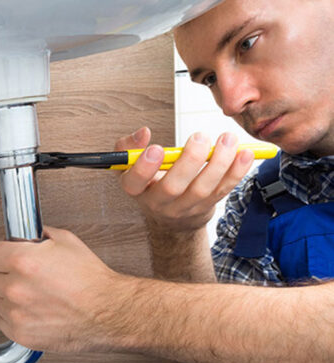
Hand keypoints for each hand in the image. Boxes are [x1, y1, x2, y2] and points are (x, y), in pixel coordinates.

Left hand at [0, 227, 125, 352]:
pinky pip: (2, 322)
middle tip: (20, 273)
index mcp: (22, 261)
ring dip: (5, 295)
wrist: (107, 312)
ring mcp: (16, 313)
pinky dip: (12, 315)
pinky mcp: (22, 334)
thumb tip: (28, 235)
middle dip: (1, 272)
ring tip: (29, 292)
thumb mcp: (66, 241)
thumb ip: (39, 235)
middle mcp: (15, 288)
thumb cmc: (91, 281)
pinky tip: (30, 309)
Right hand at [115, 127, 254, 230]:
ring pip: (202, 190)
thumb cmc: (151, 183)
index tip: (157, 149)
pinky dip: (236, 172)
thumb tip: (143, 133)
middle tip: (200, 137)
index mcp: (136, 189)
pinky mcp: (206, 206)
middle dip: (189, 161)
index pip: (134, 182)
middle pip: (172, 188)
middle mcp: (158, 202)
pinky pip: (223, 190)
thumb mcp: (131, 167)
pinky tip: (245, 154)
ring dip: (219, 163)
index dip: (144, 168)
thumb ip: (129, 147)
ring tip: (228, 139)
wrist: (171, 218)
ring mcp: (184, 207)